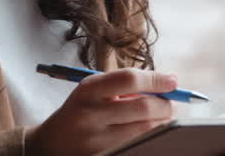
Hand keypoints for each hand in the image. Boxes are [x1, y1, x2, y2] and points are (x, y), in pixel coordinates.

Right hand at [26, 68, 177, 155]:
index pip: (129, 79)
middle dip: (165, 105)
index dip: (155, 79)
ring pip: (145, 130)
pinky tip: (149, 131)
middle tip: (171, 104)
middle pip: (142, 108)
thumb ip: (125, 85)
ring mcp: (96, 140)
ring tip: (160, 117)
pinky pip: (137, 146)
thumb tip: (167, 85)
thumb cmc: (81, 110)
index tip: (173, 81)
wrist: (51, 143)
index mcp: (88, 90)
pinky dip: (149, 137)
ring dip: (161, 123)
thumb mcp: (93, 90)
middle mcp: (91, 115)